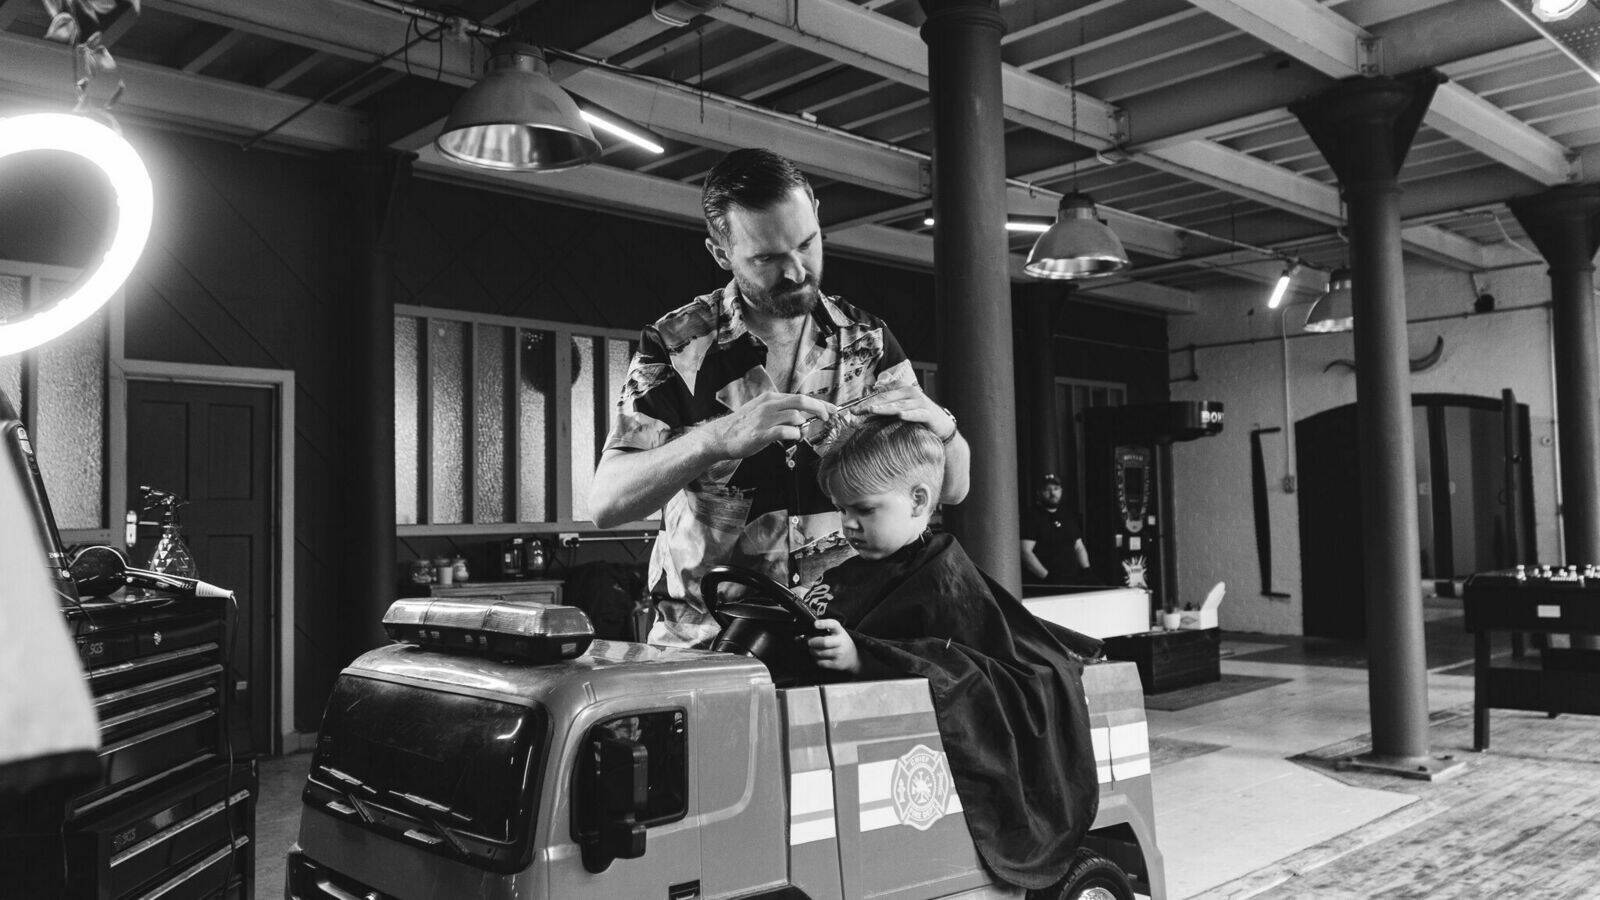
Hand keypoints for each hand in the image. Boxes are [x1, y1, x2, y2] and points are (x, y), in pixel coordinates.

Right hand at [704, 391, 835, 458]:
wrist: (720, 436)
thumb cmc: (743, 426)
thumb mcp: (762, 411)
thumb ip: (781, 412)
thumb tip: (803, 417)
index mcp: (771, 398)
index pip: (801, 397)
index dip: (820, 403)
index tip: (833, 409)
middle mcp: (769, 405)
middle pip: (801, 401)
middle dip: (819, 408)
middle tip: (827, 418)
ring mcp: (765, 419)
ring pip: (795, 416)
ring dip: (803, 427)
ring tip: (799, 434)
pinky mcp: (761, 434)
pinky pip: (785, 432)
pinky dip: (794, 435)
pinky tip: (792, 438)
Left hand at [807, 618, 860, 673]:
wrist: (853, 657)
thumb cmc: (840, 642)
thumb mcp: (836, 633)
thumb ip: (824, 631)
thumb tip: (801, 636)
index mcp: (839, 631)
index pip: (833, 624)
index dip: (824, 624)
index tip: (815, 624)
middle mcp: (841, 642)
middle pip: (824, 642)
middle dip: (812, 642)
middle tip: (809, 642)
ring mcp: (839, 653)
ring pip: (819, 653)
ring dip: (812, 651)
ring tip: (813, 649)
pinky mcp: (836, 664)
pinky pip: (820, 662)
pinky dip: (816, 659)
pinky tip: (818, 657)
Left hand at [854, 384, 956, 441]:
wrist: (942, 426)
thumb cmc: (917, 419)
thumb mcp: (899, 412)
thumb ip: (884, 410)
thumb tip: (864, 413)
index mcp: (901, 390)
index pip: (880, 395)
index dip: (865, 402)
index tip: (851, 410)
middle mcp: (910, 393)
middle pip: (887, 398)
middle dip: (870, 405)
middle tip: (855, 411)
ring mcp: (920, 402)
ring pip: (899, 405)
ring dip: (885, 408)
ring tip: (872, 410)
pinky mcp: (928, 413)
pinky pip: (917, 414)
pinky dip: (909, 414)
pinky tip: (901, 416)